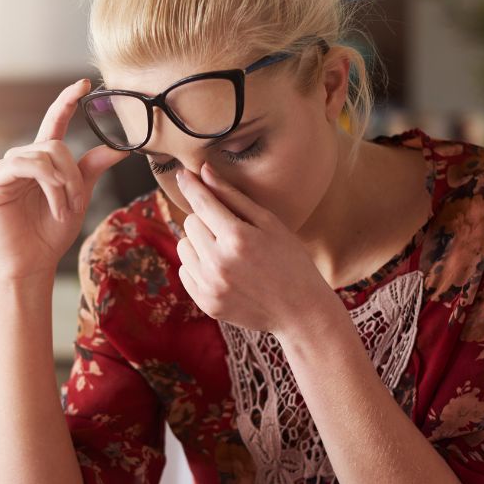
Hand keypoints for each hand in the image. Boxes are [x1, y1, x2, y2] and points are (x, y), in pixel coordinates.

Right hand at [0, 78, 126, 281]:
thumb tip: (118, 149)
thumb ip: (91, 170)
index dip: (67, 101)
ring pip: (43, 155)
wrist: (32, 263)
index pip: (55, 122)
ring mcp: (5, 169)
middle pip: (56, 145)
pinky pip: (23, 166)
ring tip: (64, 209)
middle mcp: (23, 159)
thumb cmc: (51, 233)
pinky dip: (47, 186)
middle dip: (73, 175)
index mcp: (43, 161)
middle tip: (77, 202)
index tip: (84, 84)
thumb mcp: (78, 198)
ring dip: (62, 184)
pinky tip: (52, 206)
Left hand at [173, 162, 346, 338]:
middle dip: (206, 220)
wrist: (300, 311)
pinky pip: (185, 271)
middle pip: (190, 223)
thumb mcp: (269, 223)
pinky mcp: (205, 302)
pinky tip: (222, 270)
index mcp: (237, 238)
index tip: (183, 174)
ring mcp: (210, 285)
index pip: (202, 203)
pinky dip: (198, 266)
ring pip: (183, 246)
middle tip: (230, 230)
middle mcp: (218, 262)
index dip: (191, 185)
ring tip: (226, 251)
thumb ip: (233, 197)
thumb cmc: (290, 260)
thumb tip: (204, 172)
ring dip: (199, 243)